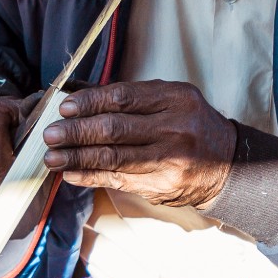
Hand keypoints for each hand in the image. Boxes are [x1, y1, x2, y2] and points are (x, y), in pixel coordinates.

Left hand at [41, 81, 235, 208]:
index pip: (123, 98)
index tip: (64, 107)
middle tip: (50, 134)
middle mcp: (175, 128)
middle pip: (115, 129)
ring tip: (52, 157)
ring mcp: (170, 159)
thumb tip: (78, 93)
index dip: (90, 102)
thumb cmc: (190, 124)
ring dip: (77, 158)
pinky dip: (91, 176)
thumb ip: (130, 96)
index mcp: (175, 98)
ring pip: (114, 158)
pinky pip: (119, 179)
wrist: (227, 163)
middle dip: (77, 132)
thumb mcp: (171, 99)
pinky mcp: (163, 185)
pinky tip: (71, 174)